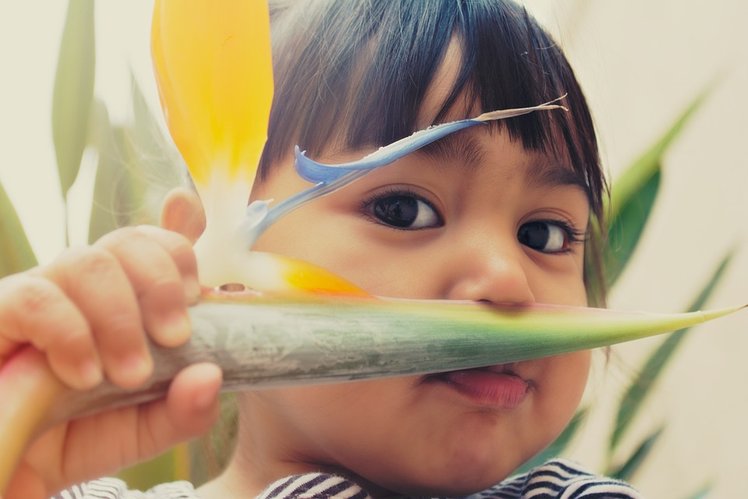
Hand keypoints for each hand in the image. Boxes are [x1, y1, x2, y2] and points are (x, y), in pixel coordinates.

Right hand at [1, 188, 219, 498]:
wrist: (9, 474)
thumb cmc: (76, 436)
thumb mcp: (143, 428)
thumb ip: (184, 407)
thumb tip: (211, 375)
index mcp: (121, 300)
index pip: (150, 245)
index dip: (177, 234)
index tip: (196, 261)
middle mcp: (82, 289)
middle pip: (128, 241)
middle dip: (162, 283)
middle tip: (175, 337)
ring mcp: (40, 296)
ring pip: (87, 262)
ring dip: (121, 316)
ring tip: (130, 373)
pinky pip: (34, 298)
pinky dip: (71, 334)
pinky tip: (83, 375)